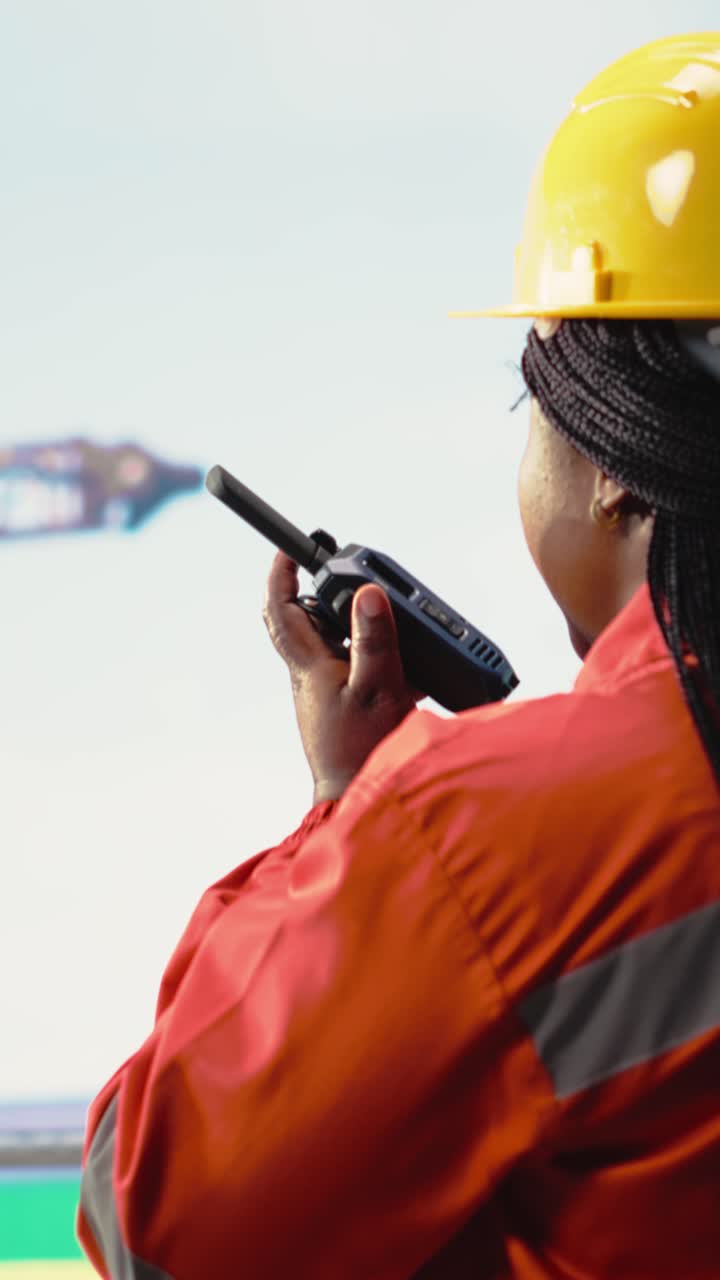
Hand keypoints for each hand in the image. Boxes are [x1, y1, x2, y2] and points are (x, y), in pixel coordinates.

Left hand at [263, 552, 418, 802]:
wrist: (357, 802)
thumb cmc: (361, 752)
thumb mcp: (376, 689)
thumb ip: (375, 641)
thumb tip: (368, 594)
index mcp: (309, 666)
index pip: (282, 610)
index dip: (280, 576)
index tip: (290, 550)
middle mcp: (313, 676)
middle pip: (305, 622)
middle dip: (321, 594)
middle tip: (345, 578)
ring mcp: (328, 694)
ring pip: (335, 646)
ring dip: (356, 628)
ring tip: (388, 619)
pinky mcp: (346, 710)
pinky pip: (359, 671)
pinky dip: (380, 660)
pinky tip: (411, 669)